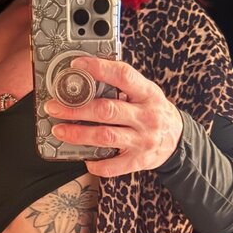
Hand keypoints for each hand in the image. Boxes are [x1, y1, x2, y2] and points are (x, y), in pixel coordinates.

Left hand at [44, 55, 183, 176]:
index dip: (99, 68)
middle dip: (76, 108)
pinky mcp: (140, 161)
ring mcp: (143, 140)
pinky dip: (96, 164)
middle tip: (54, 107)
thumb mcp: (146, 93)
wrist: (179, 140)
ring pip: (105, 137)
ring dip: (78, 134)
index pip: (123, 75)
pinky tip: (85, 158)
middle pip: (107, 110)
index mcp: (147, 93)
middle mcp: (146, 116)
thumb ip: (123, 85)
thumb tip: (88, 74)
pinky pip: (114, 166)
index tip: (77, 66)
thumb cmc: (155, 112)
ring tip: (59, 130)